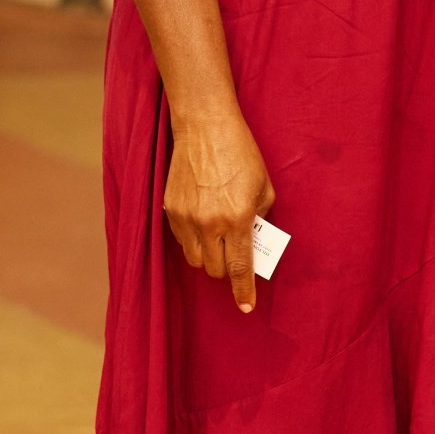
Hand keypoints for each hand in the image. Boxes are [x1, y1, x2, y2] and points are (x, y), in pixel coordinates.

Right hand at [164, 107, 274, 311]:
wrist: (205, 127)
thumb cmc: (240, 153)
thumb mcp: (264, 186)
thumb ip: (261, 216)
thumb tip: (255, 238)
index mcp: (237, 219)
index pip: (239, 268)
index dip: (243, 291)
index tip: (246, 306)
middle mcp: (209, 223)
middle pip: (214, 269)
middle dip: (226, 269)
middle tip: (234, 255)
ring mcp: (186, 217)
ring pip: (194, 259)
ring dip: (208, 257)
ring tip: (217, 240)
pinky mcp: (170, 208)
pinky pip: (180, 240)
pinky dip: (192, 239)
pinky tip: (202, 222)